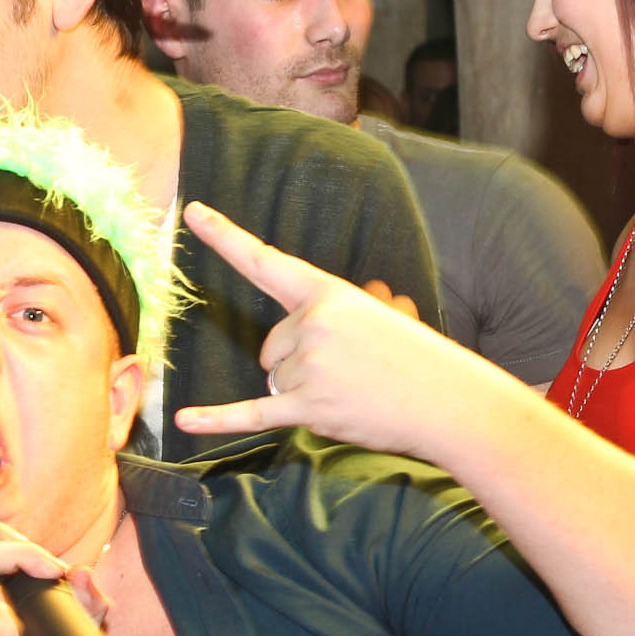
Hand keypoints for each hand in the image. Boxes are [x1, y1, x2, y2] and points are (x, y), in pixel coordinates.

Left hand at [172, 200, 469, 459]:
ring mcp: (309, 367)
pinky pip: (252, 415)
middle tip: (350, 371)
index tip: (191, 213)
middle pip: (269, 347)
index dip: (224, 236)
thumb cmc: (418, 359)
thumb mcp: (382, 315)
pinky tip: (182, 421)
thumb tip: (322, 333)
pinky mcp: (310, 410)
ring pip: (273, 381)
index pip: (265, 260)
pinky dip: (216, 422)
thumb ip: (339, 315)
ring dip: (303, 392)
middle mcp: (311, 324)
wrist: (452, 403)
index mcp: (327, 292)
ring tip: (350, 392)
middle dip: (298, 362)